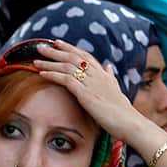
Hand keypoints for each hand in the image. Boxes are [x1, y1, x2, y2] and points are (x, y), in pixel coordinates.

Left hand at [34, 40, 151, 142]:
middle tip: (40, 47)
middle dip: (55, 51)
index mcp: (103, 74)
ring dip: (50, 62)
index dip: (70, 48)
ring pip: (67, 66)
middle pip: (73, 57)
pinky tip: (42, 74)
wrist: (130, 123)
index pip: (84, 55)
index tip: (57, 43)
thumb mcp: (117, 91)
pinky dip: (53, 75)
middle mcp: (97, 75)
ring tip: (36, 60)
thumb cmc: (124, 112)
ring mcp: (91, 83)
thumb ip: (110, 78)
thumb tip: (109, 67)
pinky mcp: (86, 94)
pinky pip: (66, 79)